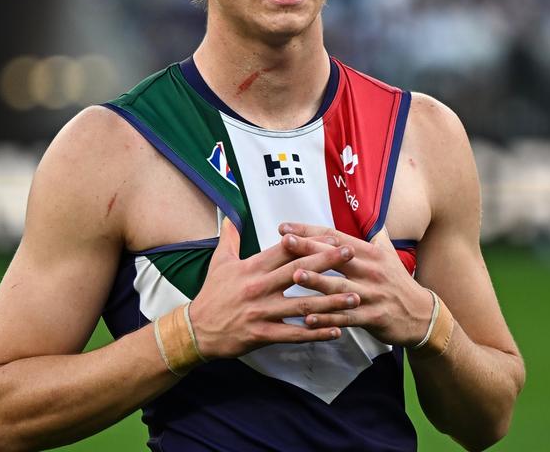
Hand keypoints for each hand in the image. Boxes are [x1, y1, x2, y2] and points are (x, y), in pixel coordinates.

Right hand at [187, 218, 356, 358]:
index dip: (310, 242)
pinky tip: (336, 331)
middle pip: (298, 271)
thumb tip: (230, 216)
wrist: (195, 331)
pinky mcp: (261, 334)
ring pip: (302, 305)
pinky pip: (294, 334)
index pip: (285, 250)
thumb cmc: (211, 295)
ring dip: (331, 302)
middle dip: (327, 262)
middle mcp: (259, 287)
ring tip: (355, 297)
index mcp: (252, 268)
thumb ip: (229, 239)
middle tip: (351, 254)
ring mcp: (261, 312)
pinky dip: (316, 333)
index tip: (333, 236)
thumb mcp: (219, 263)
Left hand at [277, 222, 435, 347]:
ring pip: (340, 286)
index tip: (286, 227)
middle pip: (335, 257)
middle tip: (284, 241)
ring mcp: (372, 294)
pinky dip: (327, 318)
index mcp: (371, 254)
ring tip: (294, 276)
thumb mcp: (390, 256)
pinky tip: (308, 318)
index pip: (336, 237)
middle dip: (309, 249)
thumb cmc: (399, 283)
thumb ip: (377, 239)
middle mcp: (371, 270)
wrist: (421, 314)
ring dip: (317, 281)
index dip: (311, 231)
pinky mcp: (373, 316)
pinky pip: (346, 317)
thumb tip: (373, 220)